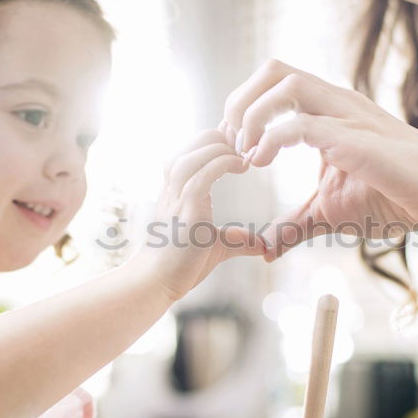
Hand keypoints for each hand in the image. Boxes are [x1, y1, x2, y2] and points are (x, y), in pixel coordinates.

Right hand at [136, 129, 265, 299]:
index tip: (244, 143)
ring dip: (221, 147)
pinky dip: (223, 162)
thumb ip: (236, 238)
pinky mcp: (186, 208)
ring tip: (244, 154)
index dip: (220, 139)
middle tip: (248, 146)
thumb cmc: (181, 264)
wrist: (157, 282)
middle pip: (195, 141)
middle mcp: (175, 186)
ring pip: (195, 152)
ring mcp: (178, 196)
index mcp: (180, 188)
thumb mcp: (216, 245)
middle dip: (223, 136)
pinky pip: (203, 172)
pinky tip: (241, 165)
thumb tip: (260, 244)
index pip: (197, 148)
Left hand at [220, 60, 417, 258]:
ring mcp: (350, 117)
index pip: (274, 82)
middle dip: (240, 102)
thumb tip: (267, 247)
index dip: (242, 108)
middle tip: (231, 144)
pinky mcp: (359, 141)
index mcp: (329, 111)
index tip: (232, 148)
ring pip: (285, 85)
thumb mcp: (332, 213)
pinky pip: (304, 124)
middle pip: (273, 70)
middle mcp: (338, 104)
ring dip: (252, 116)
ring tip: (247, 155)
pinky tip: (263, 162)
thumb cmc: (399, 200)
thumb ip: (297, 223)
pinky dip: (272, 139)